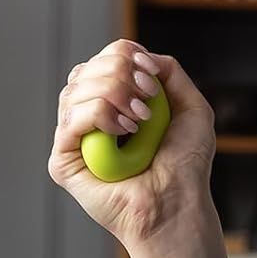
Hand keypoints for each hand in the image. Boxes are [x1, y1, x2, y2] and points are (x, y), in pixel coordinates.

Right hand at [48, 41, 216, 242]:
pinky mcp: (63, 161)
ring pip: (76, 88)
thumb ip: (171, 73)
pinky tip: (123, 131)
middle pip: (86, 69)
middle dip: (121, 75)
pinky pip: (70, 119)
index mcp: (114, 103)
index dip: (125, 56)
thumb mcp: (192, 108)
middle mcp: (89, 118)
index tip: (151, 78)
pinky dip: (100, 114)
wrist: (178, 203)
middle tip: (147, 103)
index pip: (103, 60)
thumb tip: (139, 55)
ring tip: (139, 121)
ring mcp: (74, 139)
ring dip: (114, 94)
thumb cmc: (186, 166)